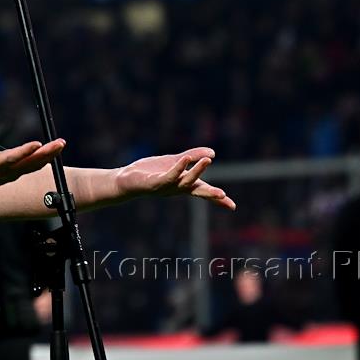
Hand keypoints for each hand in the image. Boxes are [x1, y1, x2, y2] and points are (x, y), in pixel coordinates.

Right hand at [0, 119, 64, 198]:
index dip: (25, 151)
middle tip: (60, 143)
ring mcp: (10, 175)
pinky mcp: (13, 175)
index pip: (12, 158)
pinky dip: (43, 160)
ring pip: (33, 166)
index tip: (38, 143)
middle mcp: (4, 172)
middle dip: (47, 153)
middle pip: (30, 163)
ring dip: (48, 156)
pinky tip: (52, 153)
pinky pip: (31, 168)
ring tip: (60, 144)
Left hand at [113, 147, 235, 209]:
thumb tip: (212, 153)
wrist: (127, 180)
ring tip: (207, 160)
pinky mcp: (156, 182)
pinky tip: (185, 158)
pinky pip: (169, 175)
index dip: (217, 200)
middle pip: (197, 191)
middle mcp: (177, 188)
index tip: (232, 206)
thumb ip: (193, 155)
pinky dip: (178, 167)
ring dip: (196, 171)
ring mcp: (167, 187)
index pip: (203, 191)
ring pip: (185, 181)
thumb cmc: (152, 172)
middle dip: (210, 194)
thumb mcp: (174, 161)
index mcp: (183, 184)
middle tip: (223, 195)